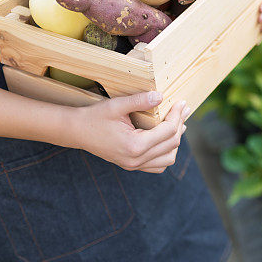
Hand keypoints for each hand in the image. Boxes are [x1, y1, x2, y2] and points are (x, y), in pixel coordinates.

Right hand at [68, 92, 187, 173]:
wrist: (77, 131)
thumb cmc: (96, 117)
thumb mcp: (117, 105)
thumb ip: (139, 101)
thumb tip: (161, 96)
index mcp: (134, 145)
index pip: (168, 132)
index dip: (177, 116)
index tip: (182, 103)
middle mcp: (136, 159)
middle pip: (171, 144)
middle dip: (180, 124)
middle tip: (184, 109)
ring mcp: (134, 165)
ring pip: (168, 159)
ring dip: (176, 141)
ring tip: (179, 123)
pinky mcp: (131, 165)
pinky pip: (157, 166)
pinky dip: (166, 153)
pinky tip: (167, 138)